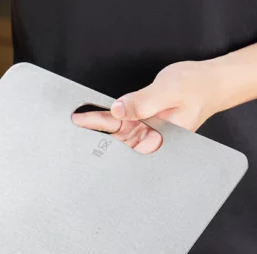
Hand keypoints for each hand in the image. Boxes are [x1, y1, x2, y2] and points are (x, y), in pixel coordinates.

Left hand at [72, 60, 220, 153]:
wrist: (211, 84)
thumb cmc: (196, 86)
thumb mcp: (168, 90)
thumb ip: (142, 102)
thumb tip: (118, 110)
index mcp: (157, 138)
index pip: (122, 140)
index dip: (100, 133)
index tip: (81, 127)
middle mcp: (150, 139)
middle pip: (115, 138)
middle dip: (93, 134)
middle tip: (72, 125)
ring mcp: (146, 133)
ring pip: (116, 132)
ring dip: (97, 127)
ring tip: (76, 123)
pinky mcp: (144, 125)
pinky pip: (122, 124)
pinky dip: (108, 120)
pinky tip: (92, 120)